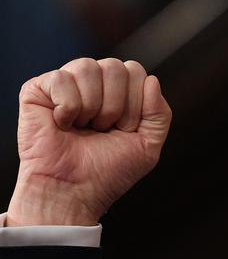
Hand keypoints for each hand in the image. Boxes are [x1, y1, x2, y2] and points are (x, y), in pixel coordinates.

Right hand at [7, 58, 171, 225]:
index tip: (124, 130)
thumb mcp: (148, 145)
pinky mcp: (37, 90)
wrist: (74, 192)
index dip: (136, 104)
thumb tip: (151, 79)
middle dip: (116, 106)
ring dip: (92, 107)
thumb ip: (160, 113)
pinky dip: (67, 107)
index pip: (136, 71)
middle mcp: (93, 83)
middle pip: (116, 66)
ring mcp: (65, 84)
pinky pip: (61, 78)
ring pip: (88, 67)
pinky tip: (62, 124)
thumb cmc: (108, 171)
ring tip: (83, 128)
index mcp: (118, 91)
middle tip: (102, 130)